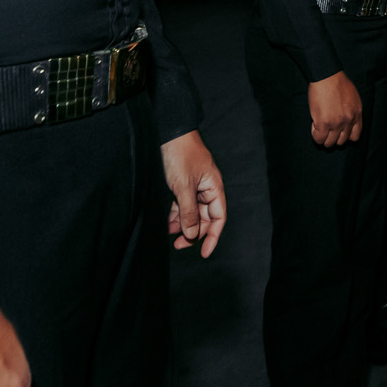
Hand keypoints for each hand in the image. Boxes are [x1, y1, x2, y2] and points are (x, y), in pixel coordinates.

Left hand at [160, 130, 227, 257]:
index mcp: (214, 188)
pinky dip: (176, 214)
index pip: (218, 218)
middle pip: (204, 218)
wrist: (170, 133)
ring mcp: (195, 187)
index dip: (212, 237)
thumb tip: (192, 235)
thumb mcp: (183, 187)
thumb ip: (189, 212)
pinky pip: (182, 204)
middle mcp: (207, 189)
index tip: (205, 253)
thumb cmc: (181, 155)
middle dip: (193, 232)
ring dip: (182, 224)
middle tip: (178, 245)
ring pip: (192, 212)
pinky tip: (167, 221)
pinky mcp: (183, 184)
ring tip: (170, 234)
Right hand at [308, 72, 362, 147]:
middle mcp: (348, 121)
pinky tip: (314, 126)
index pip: (355, 136)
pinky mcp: (323, 123)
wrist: (327, 76)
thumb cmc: (338, 83)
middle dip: (333, 138)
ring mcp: (336, 124)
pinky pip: (318, 138)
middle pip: (341, 141)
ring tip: (319, 128)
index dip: (345, 137)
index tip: (339, 133)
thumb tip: (345, 120)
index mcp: (357, 114)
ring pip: (329, 143)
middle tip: (326, 130)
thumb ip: (351, 111)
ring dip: (323, 138)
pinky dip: (315, 136)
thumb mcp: (353, 98)